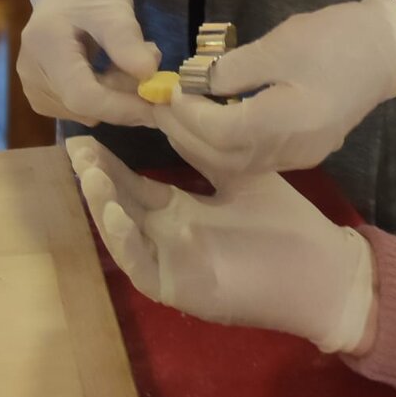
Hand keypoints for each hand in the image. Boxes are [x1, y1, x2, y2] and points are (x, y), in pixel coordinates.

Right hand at [19, 0, 159, 126]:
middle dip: (124, 97)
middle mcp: (30, 73)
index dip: (121, 107)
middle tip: (151, 68)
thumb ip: (127, 41)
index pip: (82, 95)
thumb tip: (148, 75)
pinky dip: (103, 96)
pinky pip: (79, 108)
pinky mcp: (40, 95)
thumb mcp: (113, 6)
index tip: (157, 105)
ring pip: (85, 111)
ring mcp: (32, 87)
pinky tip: (109, 70)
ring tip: (128, 58)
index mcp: (44, 45)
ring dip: (116, 96)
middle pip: (84, 106)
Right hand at [68, 138, 376, 353]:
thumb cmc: (284, 223)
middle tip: (76, 145)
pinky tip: (116, 212)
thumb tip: (172, 108)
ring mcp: (169, 262)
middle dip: (95, 176)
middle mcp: (165, 235)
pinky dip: (124, 240)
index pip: (132, 183)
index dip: (108, 161)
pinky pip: (140, 265)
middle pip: (118, 204)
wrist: (319, 270)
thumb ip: (204, 149)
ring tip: (89, 173)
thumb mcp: (238, 175)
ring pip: (122, 234)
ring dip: (102, 205)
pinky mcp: (177, 288)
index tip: (88, 132)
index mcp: (178, 210)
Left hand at [153, 0, 395, 181]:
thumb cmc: (334, 40)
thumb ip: (233, 69)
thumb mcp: (279, 44)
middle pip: (223, 158)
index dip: (187, 114)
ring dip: (200, 145)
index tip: (168, 89)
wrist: (385, 51)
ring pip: (235, 165)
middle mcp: (291, 151)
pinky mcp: (303, 152)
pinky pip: (252, 161)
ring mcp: (299, 156)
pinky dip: (223, 147)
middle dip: (185, 134)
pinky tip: (210, 122)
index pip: (219, 133)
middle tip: (159, 106)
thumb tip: (194, 82)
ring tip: (178, 115)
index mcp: (286, 123)